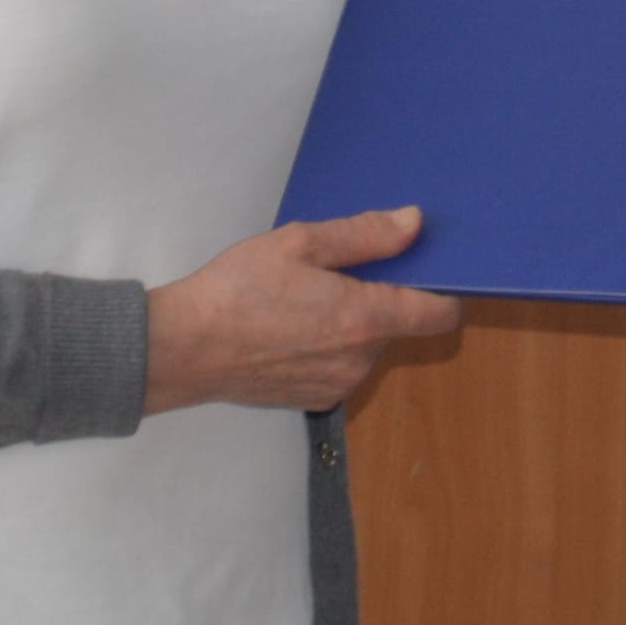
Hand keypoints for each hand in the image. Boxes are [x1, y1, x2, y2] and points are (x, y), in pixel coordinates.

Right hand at [141, 209, 461, 413]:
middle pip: (397, 325)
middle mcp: (358, 360)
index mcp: (363, 319)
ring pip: (366, 347)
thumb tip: (413, 224)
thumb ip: (365, 235)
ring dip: (350, 324)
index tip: (426, 270)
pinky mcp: (314, 400)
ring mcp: (337, 384)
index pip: (438, 314)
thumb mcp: (300, 243)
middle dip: (378, 298)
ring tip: (303, 300)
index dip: (442, 290)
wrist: (183, 348)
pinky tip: (291, 329)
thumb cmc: (236, 291)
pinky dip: (327, 348)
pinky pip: (340, 367)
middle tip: (335, 273)